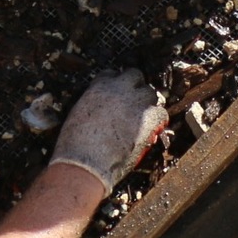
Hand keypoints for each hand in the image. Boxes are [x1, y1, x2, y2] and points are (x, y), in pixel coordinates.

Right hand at [46, 70, 167, 191]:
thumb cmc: (76, 145)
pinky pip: (161, 114)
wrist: (86, 163)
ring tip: (142, 117)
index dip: (116, 84)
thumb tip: (104, 109)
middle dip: (134, 88)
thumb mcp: (78, 114)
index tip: (117, 94)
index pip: (112, 74)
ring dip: (146, 103)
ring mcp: (135, 103)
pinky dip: (158, 121)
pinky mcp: (149, 120)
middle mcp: (119, 89)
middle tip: (132, 102)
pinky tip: (152, 130)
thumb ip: (94, 104)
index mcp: (98, 86)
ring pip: (150, 93)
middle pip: (134, 76)